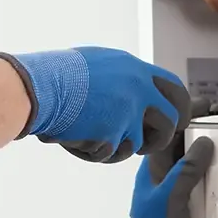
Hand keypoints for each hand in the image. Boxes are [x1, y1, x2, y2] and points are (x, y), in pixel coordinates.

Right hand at [0, 47, 190, 162]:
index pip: (174, 88)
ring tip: (92, 134)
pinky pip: (112, 154)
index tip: (177, 118)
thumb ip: (124, 77)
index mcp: (134, 69)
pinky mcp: (112, 136)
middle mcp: (137, 90)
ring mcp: (127, 114)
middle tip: (148, 143)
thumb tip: (139, 91)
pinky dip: (96, 152)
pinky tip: (78, 138)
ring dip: (118, 146)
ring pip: (137, 144)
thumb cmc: (58, 75)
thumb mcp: (100, 63)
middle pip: (169, 121)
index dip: (179, 107)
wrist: (38, 89)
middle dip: (160, 137)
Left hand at [94, 105, 214, 217]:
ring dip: (213, 153)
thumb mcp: (171, 198)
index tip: (208, 106)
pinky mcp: (188, 208)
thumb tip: (205, 143)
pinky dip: (216, 176)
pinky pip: (203, 185)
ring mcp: (177, 193)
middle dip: (205, 131)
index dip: (187, 116)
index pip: (170, 133)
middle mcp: (165, 178)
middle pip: (185, 146)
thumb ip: (186, 169)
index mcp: (155, 170)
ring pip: (195, 164)